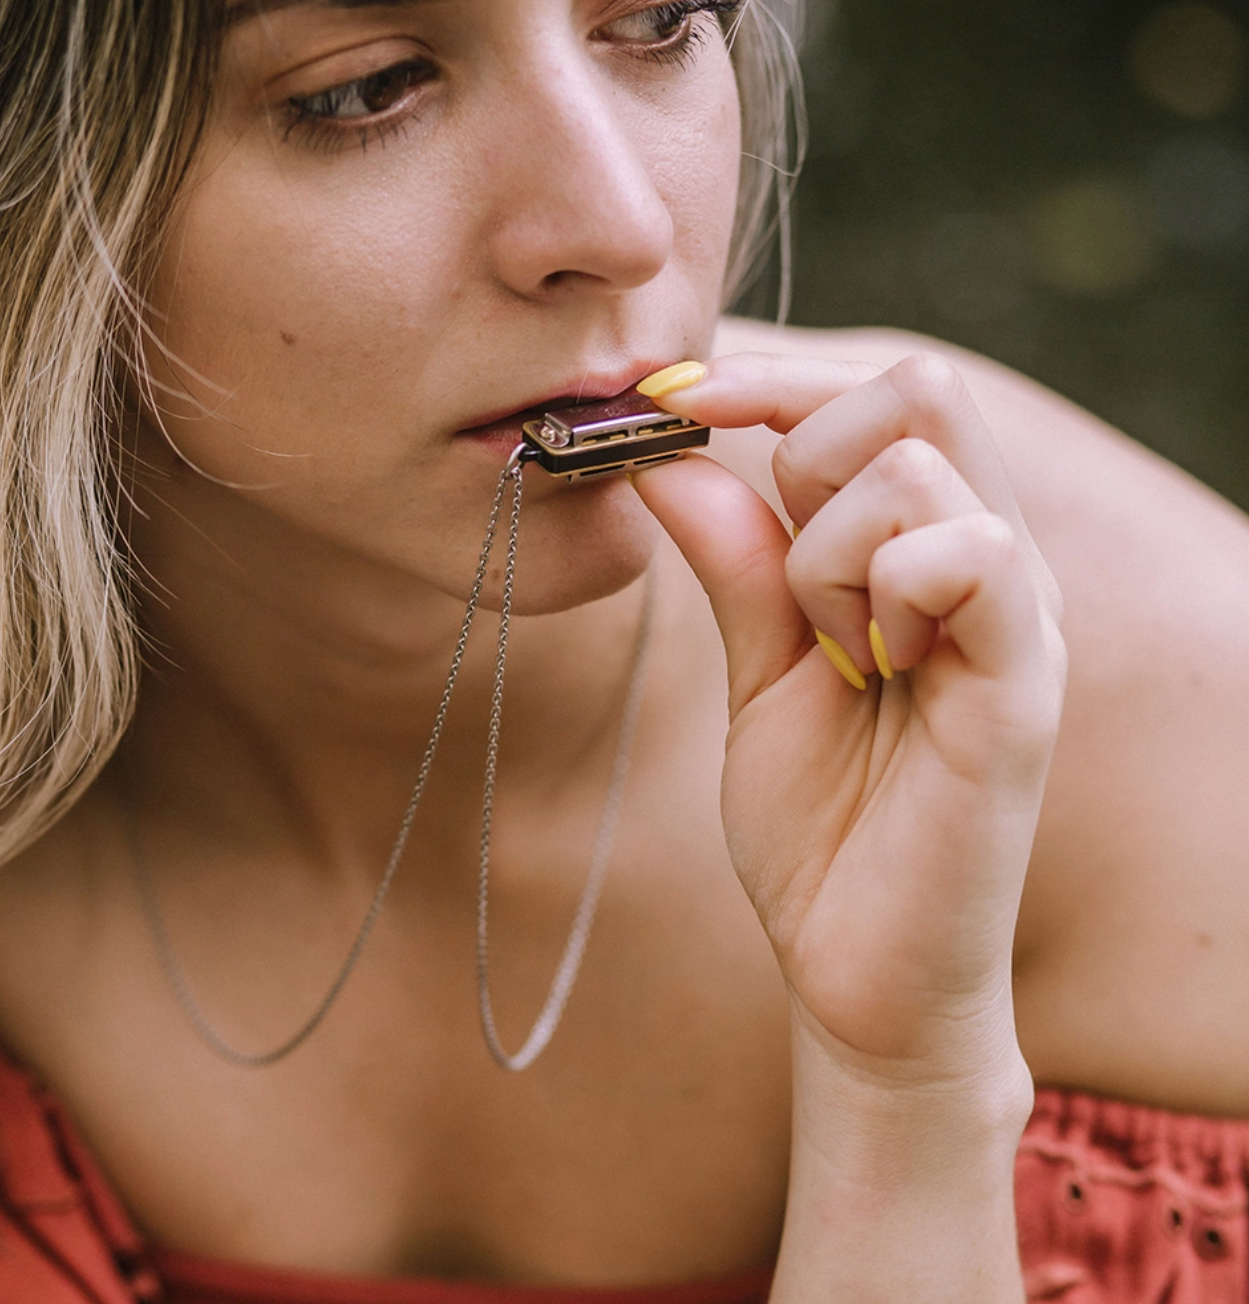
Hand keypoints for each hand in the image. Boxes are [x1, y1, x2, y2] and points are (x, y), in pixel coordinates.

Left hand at [633, 352, 1065, 1089]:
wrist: (859, 967)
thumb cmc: (820, 822)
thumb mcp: (756, 670)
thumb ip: (731, 561)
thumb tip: (666, 457)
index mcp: (937, 545)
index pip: (882, 388)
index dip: (770, 380)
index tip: (671, 402)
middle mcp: (994, 558)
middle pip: (916, 388)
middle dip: (803, 455)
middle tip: (785, 579)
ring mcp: (1017, 617)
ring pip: (915, 466)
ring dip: (824, 552)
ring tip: (831, 654)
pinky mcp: (1022, 688)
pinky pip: (969, 554)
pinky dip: (879, 590)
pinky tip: (870, 670)